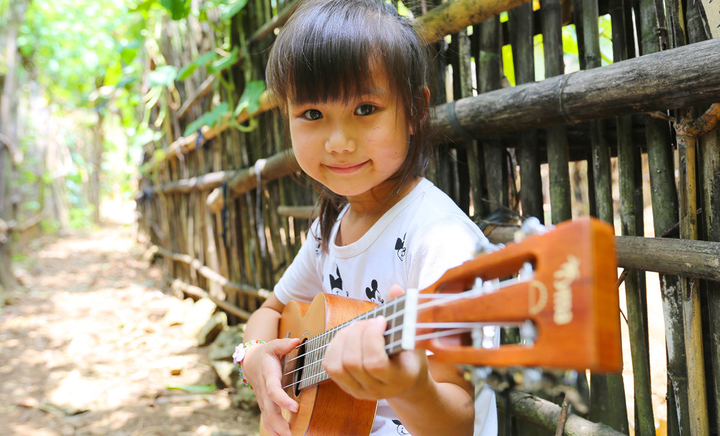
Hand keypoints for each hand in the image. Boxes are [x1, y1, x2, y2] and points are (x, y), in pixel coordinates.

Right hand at [243, 337, 301, 435]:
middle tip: (292, 434)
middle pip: (270, 411)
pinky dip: (274, 430)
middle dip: (280, 424)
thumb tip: (297, 341)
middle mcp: (264, 391)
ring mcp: (263, 400)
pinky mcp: (264, 405)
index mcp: (269, 377)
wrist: (250, 362)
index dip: (283, 400)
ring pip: (267, 419)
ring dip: (278, 430)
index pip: (274, 391)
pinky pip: (267, 420)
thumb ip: (284, 344)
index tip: (295, 408)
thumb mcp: (273, 345)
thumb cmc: (265, 354)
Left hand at [323, 285, 428, 400]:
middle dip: (357, 334)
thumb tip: (395, 288)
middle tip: (368, 322)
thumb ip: (405, 313)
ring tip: (356, 327)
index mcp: (398, 379)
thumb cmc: (412, 356)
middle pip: (353, 361)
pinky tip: (347, 336)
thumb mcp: (414, 337)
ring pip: (338, 365)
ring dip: (343, 339)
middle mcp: (377, 390)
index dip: (372, 337)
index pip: (374, 363)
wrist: (406, 383)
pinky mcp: (347, 387)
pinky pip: (331, 366)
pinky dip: (335, 346)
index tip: (381, 321)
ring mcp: (360, 391)